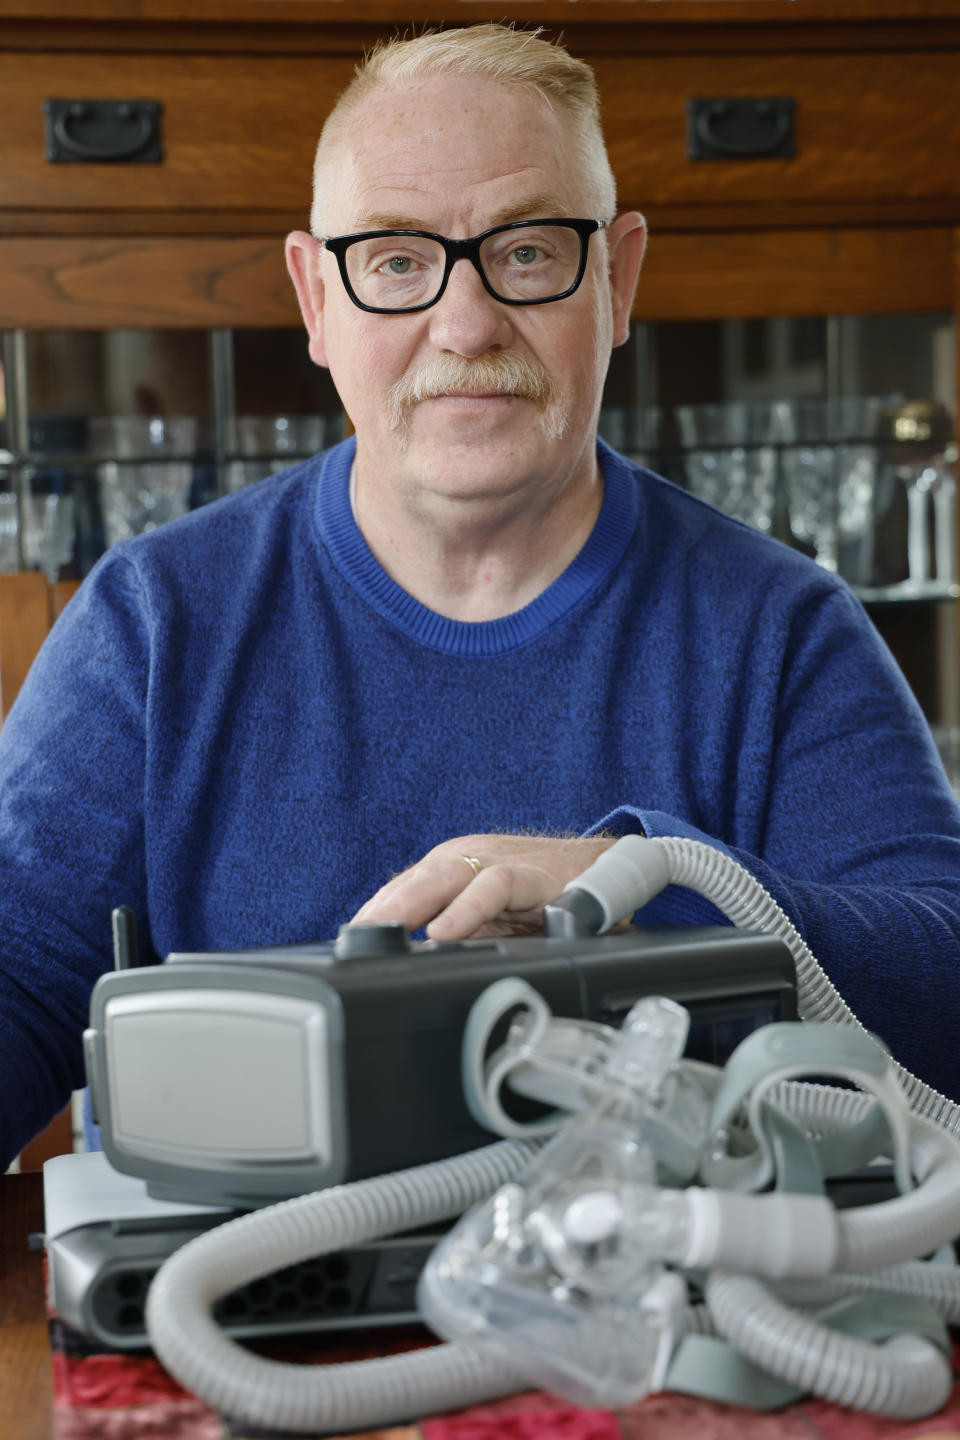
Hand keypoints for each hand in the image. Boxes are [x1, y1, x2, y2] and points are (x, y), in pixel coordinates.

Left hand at [351, 833, 616, 939]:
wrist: (606, 868)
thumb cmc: (546, 894)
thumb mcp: (493, 920)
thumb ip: (458, 934)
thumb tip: (418, 963)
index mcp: (452, 870)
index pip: (402, 891)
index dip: (375, 916)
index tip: (347, 946)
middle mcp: (467, 859)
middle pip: (413, 882)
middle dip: (380, 910)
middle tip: (352, 939)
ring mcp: (495, 862)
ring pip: (443, 876)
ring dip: (410, 905)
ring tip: (384, 931)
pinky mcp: (528, 873)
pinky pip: (492, 887)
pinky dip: (467, 909)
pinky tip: (444, 932)